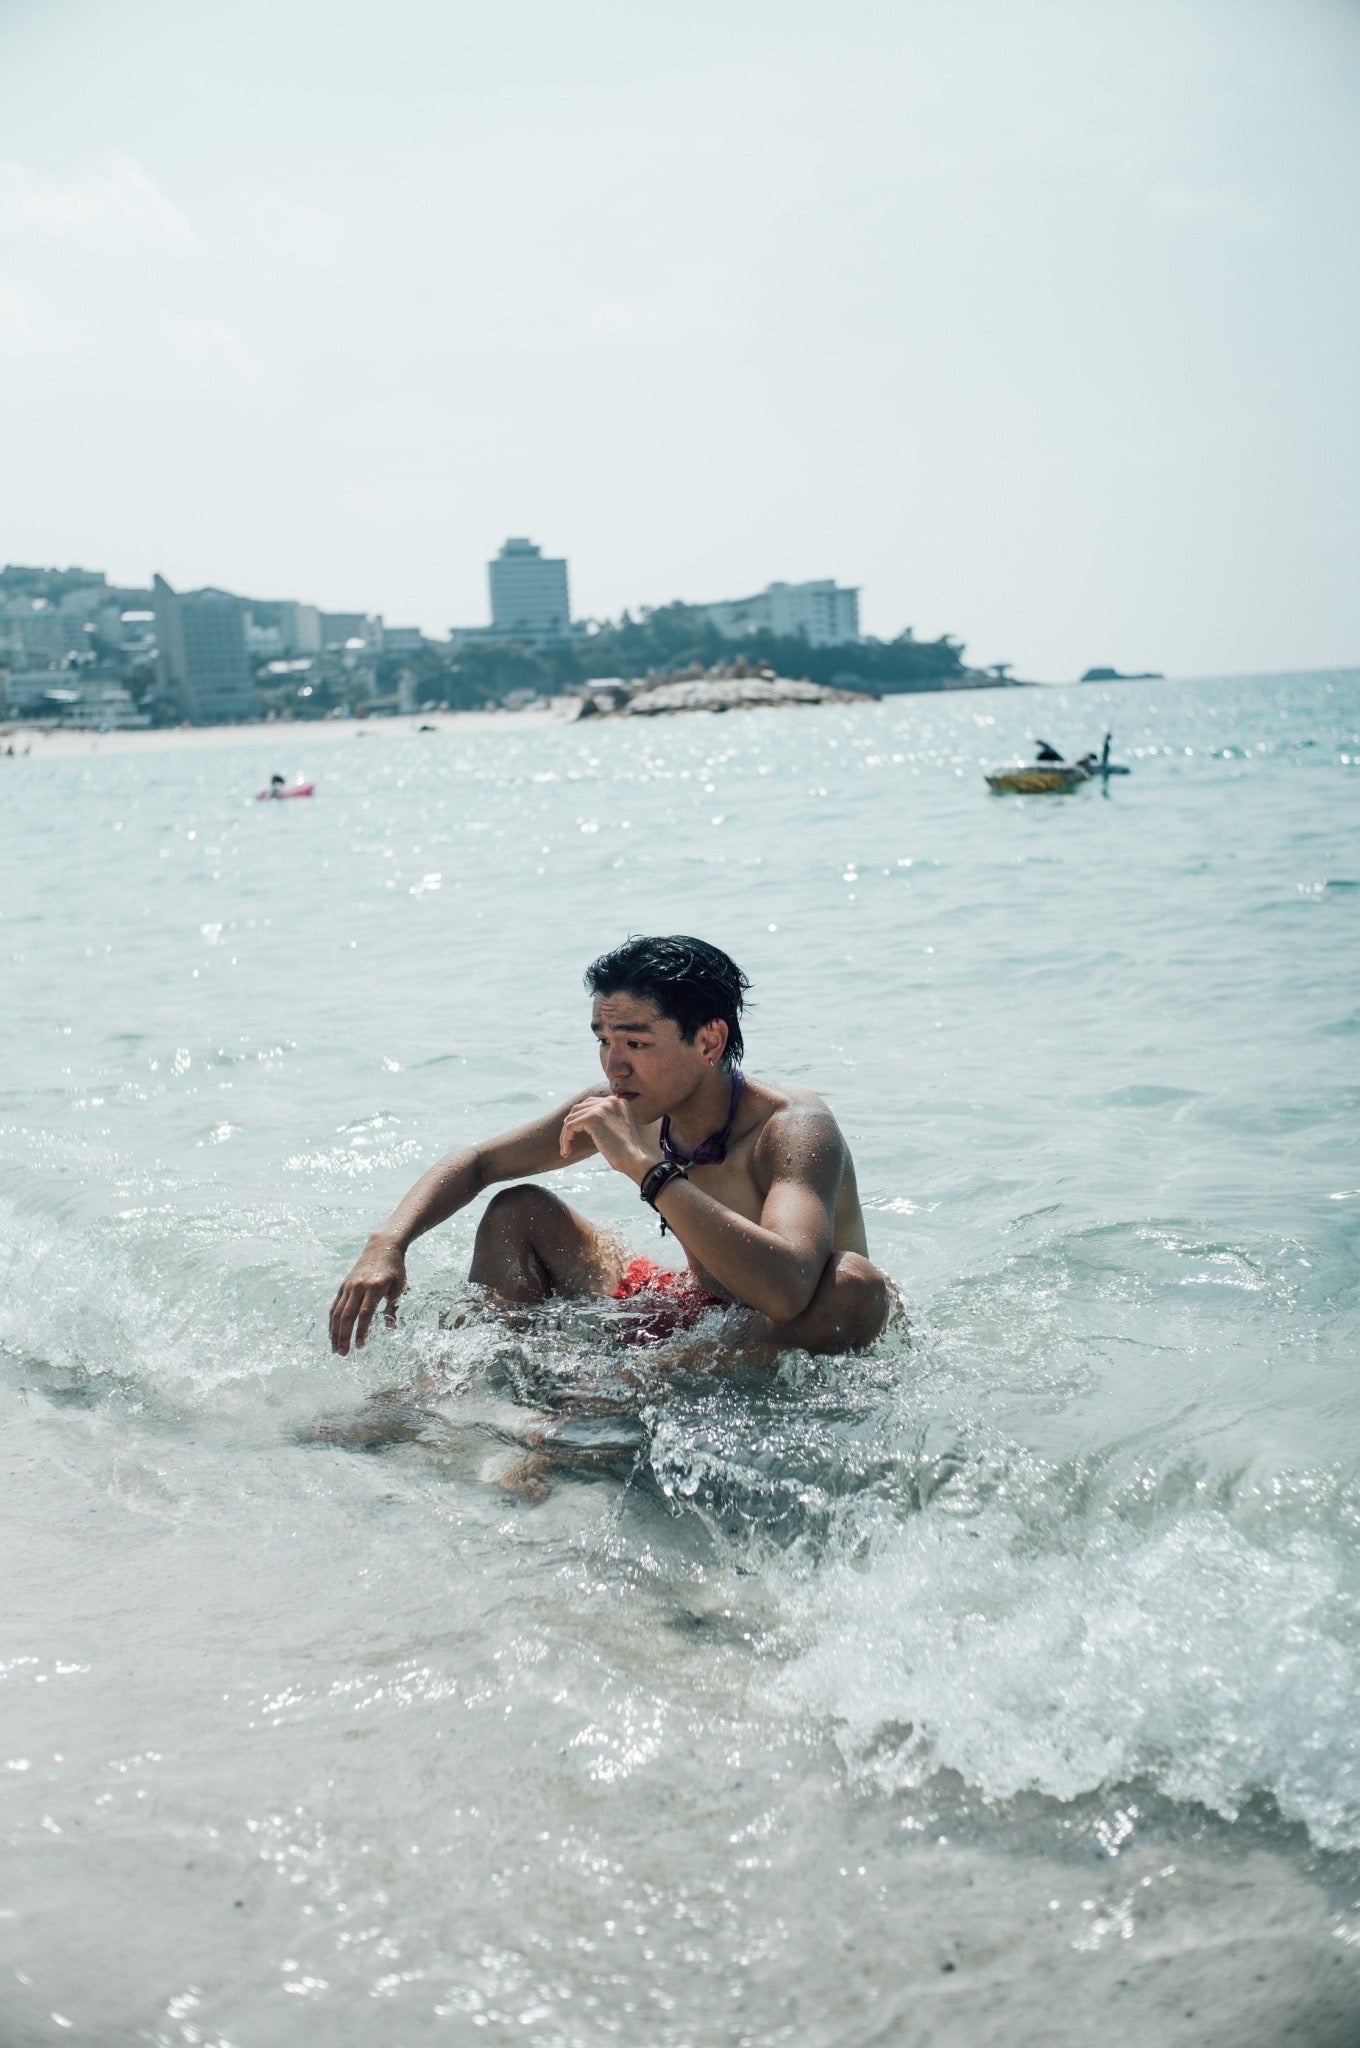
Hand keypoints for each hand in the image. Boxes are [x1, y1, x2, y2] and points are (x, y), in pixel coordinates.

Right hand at [329, 1237, 406, 1354]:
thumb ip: (393, 1307)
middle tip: (343, 1354)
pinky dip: (332, 1321)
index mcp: (375, 1287)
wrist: (382, 1246)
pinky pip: (335, 1306)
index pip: (365, 1313)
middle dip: (344, 1336)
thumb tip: (390, 1327)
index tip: (361, 1345)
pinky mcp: (344, 1285)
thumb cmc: (395, 1269)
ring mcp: (349, 1285)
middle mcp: (359, 1286)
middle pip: (348, 1315)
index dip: (361, 1331)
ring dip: (335, 1332)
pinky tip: (332, 1334)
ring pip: (338, 1312)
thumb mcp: (400, 1286)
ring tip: (335, 1349)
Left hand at [560, 1093, 658, 1181]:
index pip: (591, 1103)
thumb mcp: (618, 1129)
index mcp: (618, 1101)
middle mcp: (611, 1100)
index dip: (580, 1119)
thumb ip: (605, 1121)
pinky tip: (566, 1151)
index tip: (574, 1135)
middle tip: (567, 1141)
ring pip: (572, 1117)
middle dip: (570, 1125)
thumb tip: (581, 1123)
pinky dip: (565, 1139)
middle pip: (579, 1108)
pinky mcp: (593, 1117)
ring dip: (566, 1134)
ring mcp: (602, 1108)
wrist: (636, 1159)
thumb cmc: (628, 1153)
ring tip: (566, 1150)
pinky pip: (571, 1126)